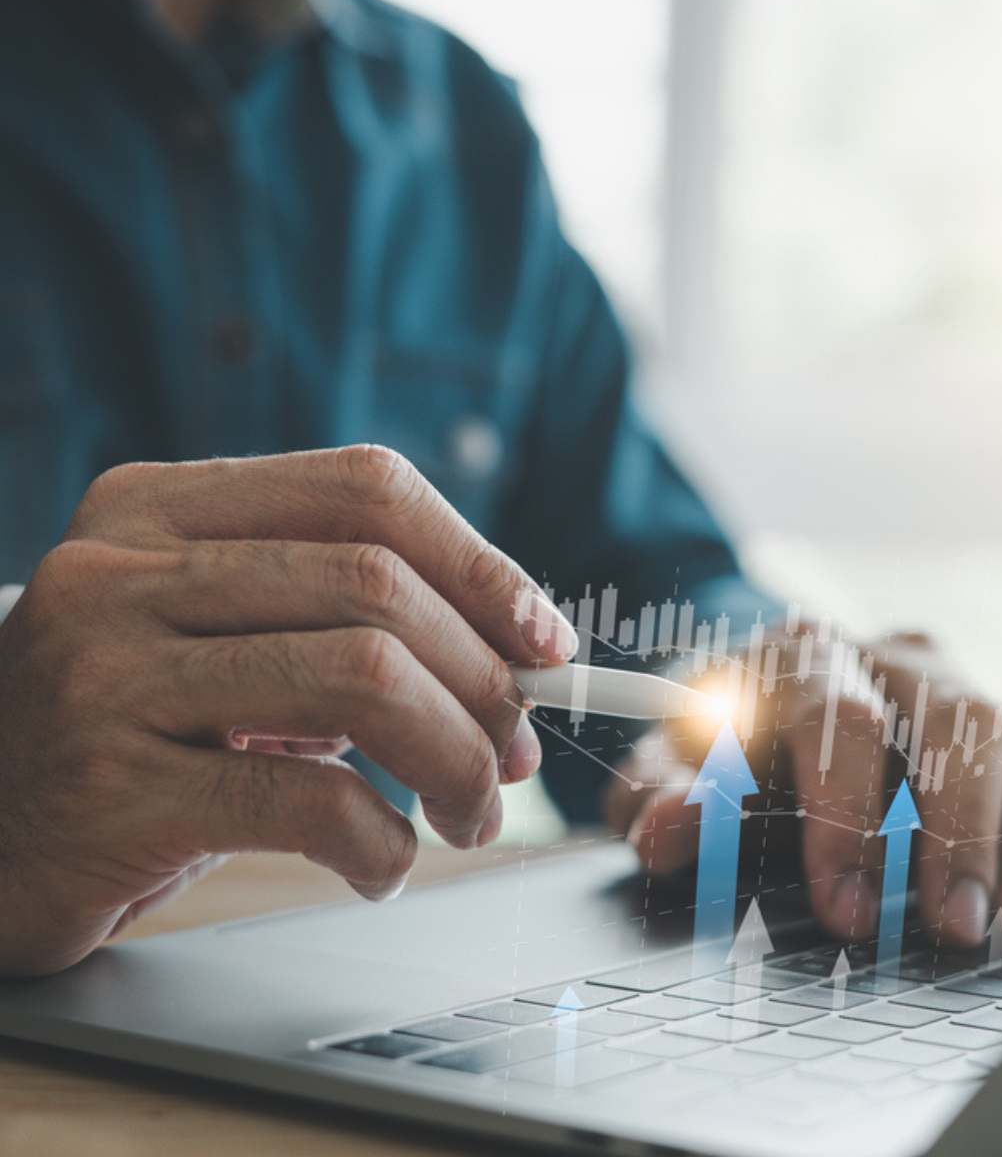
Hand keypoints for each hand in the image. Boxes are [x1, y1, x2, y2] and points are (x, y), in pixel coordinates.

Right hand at [0, 446, 574, 974]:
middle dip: (483, 677)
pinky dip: (381, 840)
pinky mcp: (108, 787)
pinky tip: (384, 863)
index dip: (479, 562)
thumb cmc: (133, 725)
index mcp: (161, 506)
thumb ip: (340, 622)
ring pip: (360, 676)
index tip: (542, 638)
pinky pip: (304, 800)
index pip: (365, 489)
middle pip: (376, 585)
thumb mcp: (221, 636)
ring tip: (470, 814)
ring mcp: (106, 670)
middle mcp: (124, 567)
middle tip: (514, 751)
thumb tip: (515, 661)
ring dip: (454, 757)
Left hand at [606, 628, 1001, 948]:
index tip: (846, 904)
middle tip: (948, 923)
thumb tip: (663, 832)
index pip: (836, 713)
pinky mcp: (999, 720)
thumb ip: (661, 794)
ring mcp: (952, 682)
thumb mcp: (675, 765)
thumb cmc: (720, 739)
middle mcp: (886, 656)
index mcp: (800, 653)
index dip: (845, 812)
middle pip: (947, 718)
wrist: (766, 693)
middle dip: (953, 830)